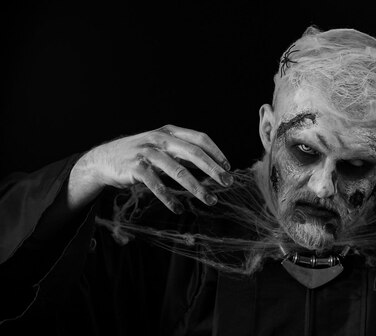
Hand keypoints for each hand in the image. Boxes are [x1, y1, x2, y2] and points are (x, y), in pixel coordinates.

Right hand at [70, 124, 231, 213]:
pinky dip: (170, 198)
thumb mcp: (162, 147)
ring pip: (178, 171)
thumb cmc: (140, 154)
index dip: (216, 152)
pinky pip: (157, 185)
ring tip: (210, 200)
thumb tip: (212, 164)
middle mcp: (160, 139)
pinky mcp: (136, 168)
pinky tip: (179, 209)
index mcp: (170, 132)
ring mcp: (148, 152)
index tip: (228, 167)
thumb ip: (183, 153)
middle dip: (213, 169)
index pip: (199, 138)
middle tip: (227, 183)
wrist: (104, 159)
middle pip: (193, 153)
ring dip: (197, 188)